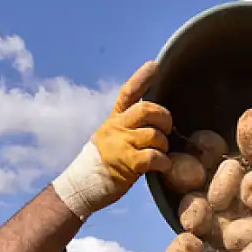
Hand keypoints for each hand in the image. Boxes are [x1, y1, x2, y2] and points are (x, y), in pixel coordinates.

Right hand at [52, 62, 172, 219]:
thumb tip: (155, 119)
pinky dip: (164, 162)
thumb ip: (129, 126)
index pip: (128, 93)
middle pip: (147, 110)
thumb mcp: (112, 136)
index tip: (154, 66)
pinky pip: (154, 156)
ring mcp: (121, 144)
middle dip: (164, 118)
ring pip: (154, 135)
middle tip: (167, 129)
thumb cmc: (105, 162)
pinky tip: (163, 167)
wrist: (85, 185)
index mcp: (114, 119)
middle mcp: (117, 128)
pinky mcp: (128, 163)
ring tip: (161, 155)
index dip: (142, 78)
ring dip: (164, 146)